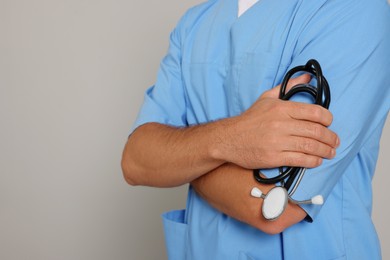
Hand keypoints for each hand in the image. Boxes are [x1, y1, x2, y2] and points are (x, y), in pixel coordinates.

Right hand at [214, 74, 339, 168]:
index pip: (315, 112)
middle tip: (335, 142)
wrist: (228, 139)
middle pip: (315, 131)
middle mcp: (280, 124)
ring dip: (325, 151)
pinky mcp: (273, 157)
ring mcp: (277, 142)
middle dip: (330, 138)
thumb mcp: (267, 98)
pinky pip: (300, 160)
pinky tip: (316, 160)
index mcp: (281, 108)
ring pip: (310, 146)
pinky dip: (312, 161)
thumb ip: (288, 87)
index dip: (328, 119)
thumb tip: (307, 77)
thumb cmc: (249, 120)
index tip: (329, 124)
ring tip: (330, 153)